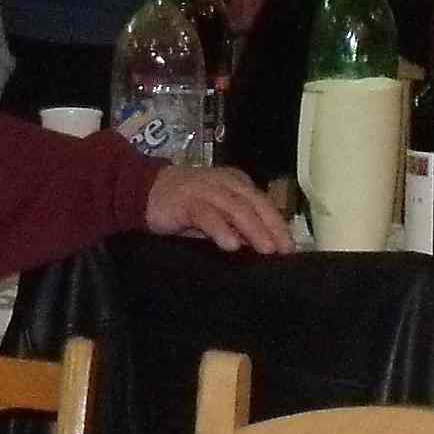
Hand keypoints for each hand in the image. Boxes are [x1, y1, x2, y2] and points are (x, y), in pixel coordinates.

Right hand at [141, 164, 296, 257]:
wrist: (144, 192)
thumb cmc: (185, 207)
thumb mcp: (216, 215)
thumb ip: (238, 226)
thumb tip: (265, 246)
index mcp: (236, 183)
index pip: (263, 202)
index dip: (278, 224)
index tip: (290, 248)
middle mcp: (224, 182)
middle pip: (254, 203)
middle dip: (271, 227)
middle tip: (283, 250)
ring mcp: (204, 189)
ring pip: (235, 207)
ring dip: (253, 229)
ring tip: (265, 249)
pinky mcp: (185, 201)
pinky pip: (206, 215)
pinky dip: (220, 230)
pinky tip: (231, 245)